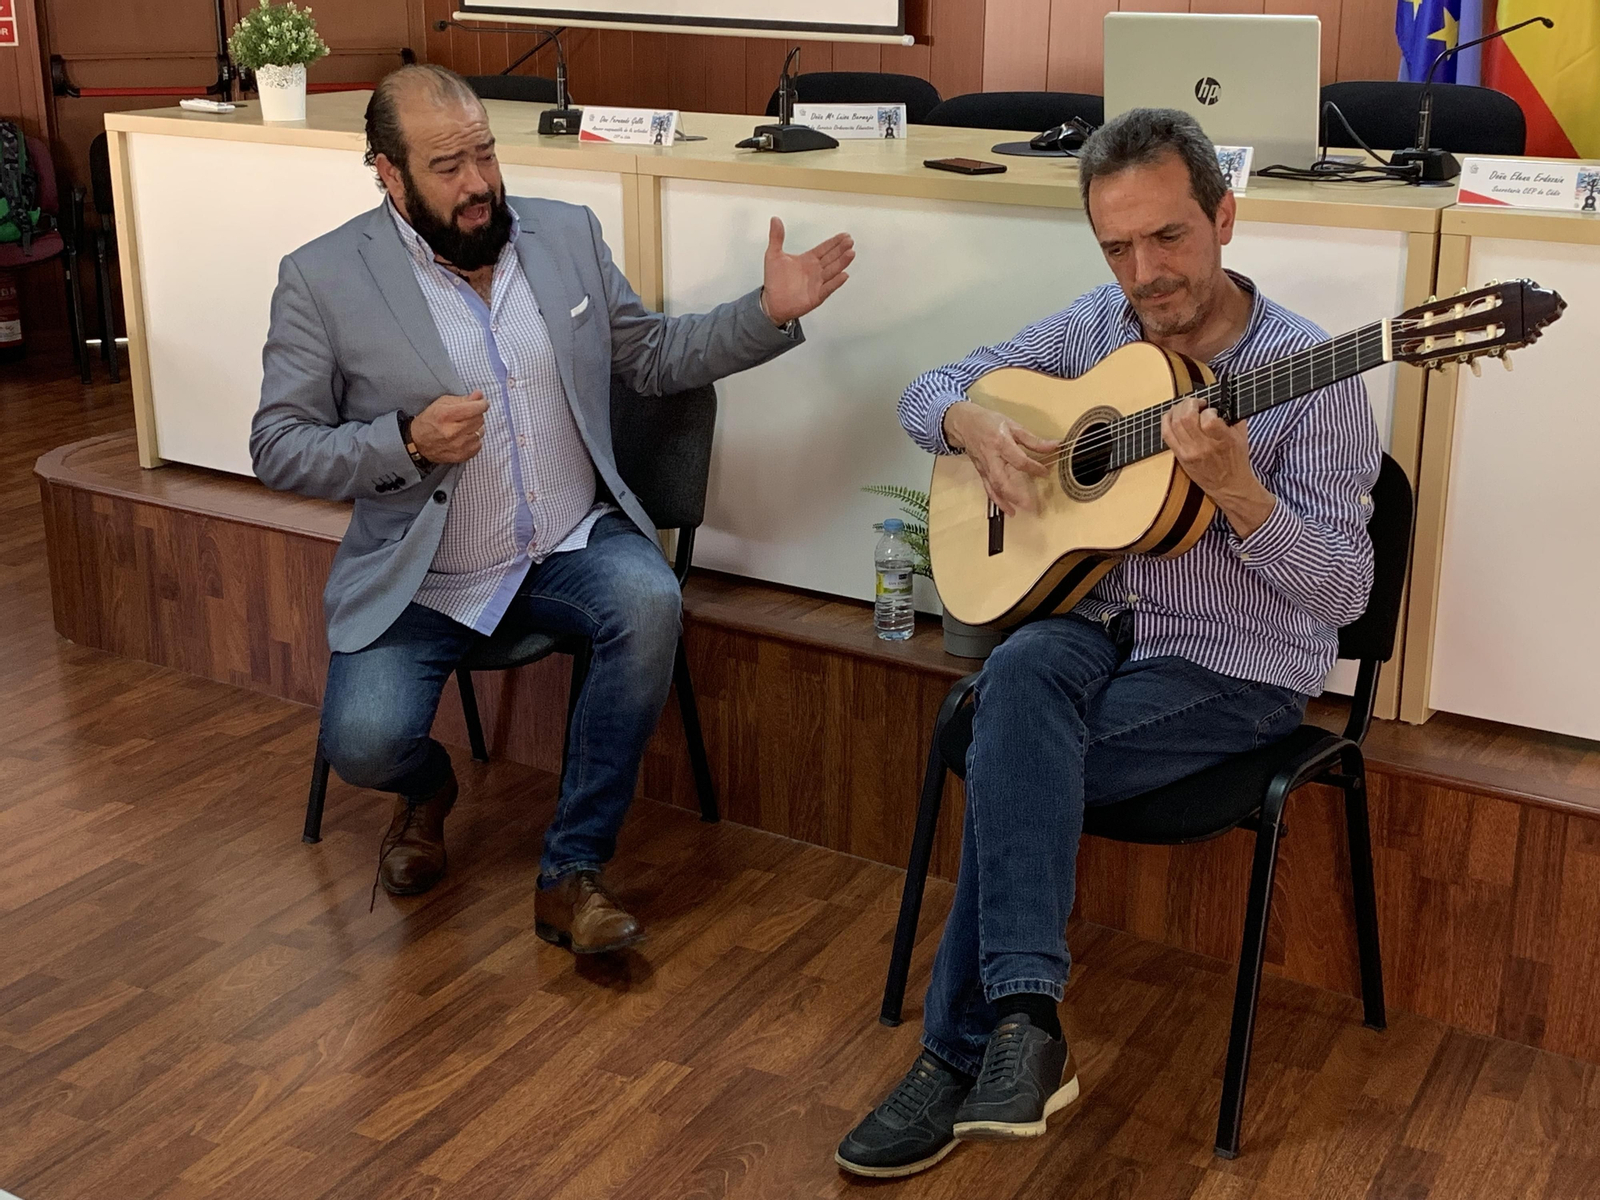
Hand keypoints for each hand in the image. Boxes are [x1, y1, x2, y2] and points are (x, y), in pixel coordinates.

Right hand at [410, 391, 488, 463]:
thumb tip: (480, 395)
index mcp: (446, 415)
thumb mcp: (442, 403)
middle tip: (468, 415)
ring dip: (475, 428)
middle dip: (477, 415)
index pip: (475, 408)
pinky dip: (474, 439)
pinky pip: (478, 444)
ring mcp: (458, 445)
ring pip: (481, 432)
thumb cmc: (430, 420)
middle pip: (479, 419)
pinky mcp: (461, 456)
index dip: (482, 404)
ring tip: (464, 427)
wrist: (417, 443)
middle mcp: (453, 431)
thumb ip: (463, 399)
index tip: (483, 402)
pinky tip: (464, 437)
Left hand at [760, 217, 853, 324]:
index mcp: (808, 260)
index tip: (844, 235)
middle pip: (832, 257)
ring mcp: (818, 283)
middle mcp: (815, 270)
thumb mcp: (773, 255)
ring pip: (832, 270)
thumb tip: (775, 219)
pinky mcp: (817, 296)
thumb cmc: (774, 281)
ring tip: (851, 253)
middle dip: (841, 249)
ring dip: (842, 262)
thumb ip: (776, 237)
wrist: (772, 302)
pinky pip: (828, 288)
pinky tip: (843, 275)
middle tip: (850, 241)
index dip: (834, 242)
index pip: (825, 248)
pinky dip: (836, 282)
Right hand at [942, 400, 1056, 516]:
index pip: (1019, 460)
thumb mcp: (1013, 426)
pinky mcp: (981, 473)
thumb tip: (1054, 446)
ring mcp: (984, 467)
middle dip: (1015, 494)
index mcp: (1001, 443)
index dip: (1033, 468)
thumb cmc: (989, 422)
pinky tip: (1008, 510)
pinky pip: (989, 489)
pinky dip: (998, 501)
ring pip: (994, 487)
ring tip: (1019, 512)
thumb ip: (1033, 440)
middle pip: (1001, 479)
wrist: (965, 423)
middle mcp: (991, 457)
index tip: (1045, 472)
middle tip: (1030, 504)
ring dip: (1006, 502)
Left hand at [1161, 396, 1273, 537]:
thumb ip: (1233, 415)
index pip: (1209, 420)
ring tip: (1186, 406)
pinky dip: (1166, 420)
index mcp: (1223, 441)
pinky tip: (1172, 414)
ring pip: (1174, 423)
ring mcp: (1189, 453)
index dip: (1208, 410)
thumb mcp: (1242, 436)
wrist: (1229, 486)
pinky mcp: (1180, 457)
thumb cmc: (1236, 460)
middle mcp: (1204, 448)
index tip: (1211, 410)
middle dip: (1190, 403)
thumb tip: (1224, 397)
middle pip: (1186, 418)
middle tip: (1196, 403)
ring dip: (1178, 409)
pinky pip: (1166, 434)